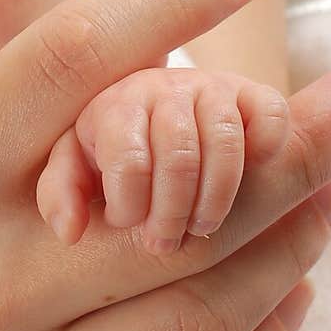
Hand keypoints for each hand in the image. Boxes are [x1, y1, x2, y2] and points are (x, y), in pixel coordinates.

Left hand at [37, 67, 289, 251]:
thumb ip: (60, 195)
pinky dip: (266, 147)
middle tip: (164, 243)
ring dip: (217, 196)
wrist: (152, 116)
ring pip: (225, 139)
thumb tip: (70, 231)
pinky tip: (249, 179)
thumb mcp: (74, 171)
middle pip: (179, 153)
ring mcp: (209, 87)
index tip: (130, 227)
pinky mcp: (251, 94)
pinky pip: (270, 113)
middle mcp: (161, 87)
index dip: (131, 205)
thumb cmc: (107, 154)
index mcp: (113, 106)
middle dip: (172, 210)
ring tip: (202, 227)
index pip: (128, 158)